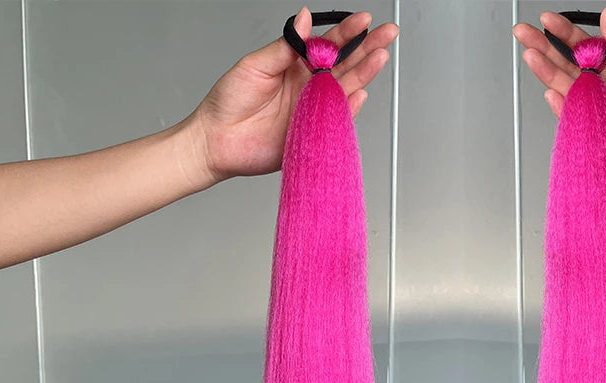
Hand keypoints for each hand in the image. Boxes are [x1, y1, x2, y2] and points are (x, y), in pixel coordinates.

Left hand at [186, 8, 397, 187]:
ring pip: (344, 90)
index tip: (363, 19)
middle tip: (388, 34)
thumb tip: (304, 19)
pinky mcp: (312, 134)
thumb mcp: (256, 64)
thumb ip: (285, 46)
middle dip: (367, 49)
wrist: (217, 139)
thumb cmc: (229, 100)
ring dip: (364, 74)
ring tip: (380, 57)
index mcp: (296, 66)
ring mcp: (312, 110)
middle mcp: (308, 87)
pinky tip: (360, 94)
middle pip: (345, 66)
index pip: (328, 45)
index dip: (347, 32)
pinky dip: (348, 109)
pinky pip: (335, 120)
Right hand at [513, 7, 605, 183]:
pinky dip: (563, 108)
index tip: (548, 19)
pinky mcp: (600, 134)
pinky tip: (551, 92)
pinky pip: (576, 120)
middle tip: (523, 33)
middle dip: (544, 49)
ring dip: (547, 73)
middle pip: (567, 66)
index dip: (564, 32)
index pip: (584, 46)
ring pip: (567, 89)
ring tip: (531, 56)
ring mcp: (599, 111)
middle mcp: (603, 88)